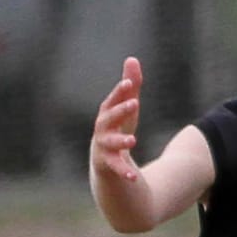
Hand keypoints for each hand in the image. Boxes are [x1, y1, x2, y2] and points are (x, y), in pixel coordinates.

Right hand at [90, 56, 142, 189]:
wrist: (104, 158)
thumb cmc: (117, 127)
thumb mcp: (126, 107)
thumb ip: (130, 86)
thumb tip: (132, 59)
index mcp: (107, 114)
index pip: (112, 100)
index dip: (120, 92)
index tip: (129, 83)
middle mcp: (102, 129)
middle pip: (109, 118)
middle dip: (120, 110)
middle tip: (134, 103)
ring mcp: (103, 147)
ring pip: (110, 143)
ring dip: (121, 141)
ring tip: (133, 140)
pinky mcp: (108, 165)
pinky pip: (116, 169)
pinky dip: (125, 172)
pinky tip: (134, 177)